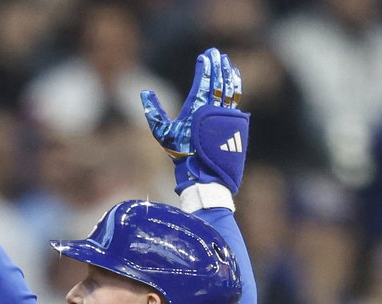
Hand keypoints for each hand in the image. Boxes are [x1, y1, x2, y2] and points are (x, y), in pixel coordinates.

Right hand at [141, 47, 248, 193]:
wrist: (203, 173)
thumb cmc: (181, 153)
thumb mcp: (162, 133)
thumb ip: (153, 112)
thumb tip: (145, 92)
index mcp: (196, 109)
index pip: (203, 82)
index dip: (205, 68)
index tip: (205, 56)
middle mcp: (213, 110)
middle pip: (218, 82)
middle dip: (217, 65)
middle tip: (216, 52)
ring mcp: (225, 116)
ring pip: (229, 89)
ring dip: (227, 73)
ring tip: (226, 61)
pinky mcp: (233, 123)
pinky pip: (235, 100)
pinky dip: (235, 86)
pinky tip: (235, 77)